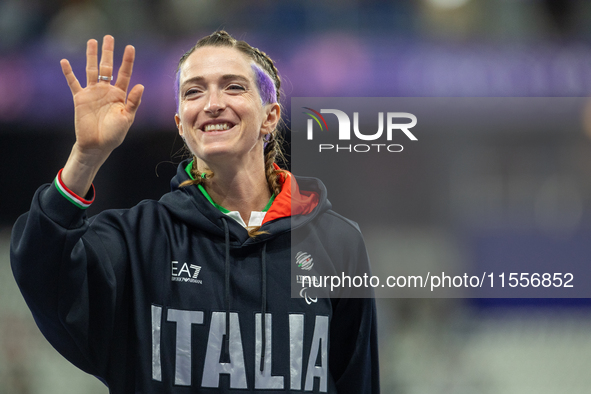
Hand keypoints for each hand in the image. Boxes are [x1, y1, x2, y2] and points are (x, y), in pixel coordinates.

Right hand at [60, 35, 143, 195]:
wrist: (96, 145)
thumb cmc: (114, 134)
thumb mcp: (127, 118)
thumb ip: (133, 102)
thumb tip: (141, 85)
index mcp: (120, 95)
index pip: (124, 74)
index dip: (127, 61)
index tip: (130, 47)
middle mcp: (106, 91)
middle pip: (107, 67)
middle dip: (108, 52)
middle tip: (109, 37)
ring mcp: (93, 93)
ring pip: (91, 70)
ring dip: (91, 56)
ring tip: (92, 41)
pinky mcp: (80, 98)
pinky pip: (73, 83)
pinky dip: (69, 73)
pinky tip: (64, 61)